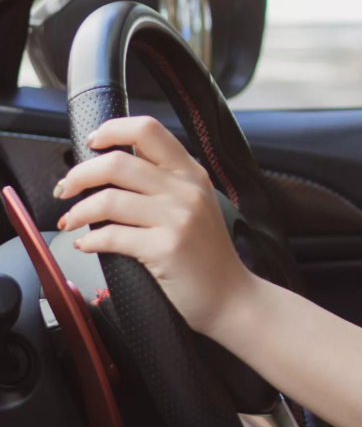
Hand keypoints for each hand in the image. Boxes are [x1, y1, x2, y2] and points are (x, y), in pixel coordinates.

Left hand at [54, 116, 256, 336]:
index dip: (111, 130)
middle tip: (66, 189)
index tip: (91, 143)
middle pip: (117, 163)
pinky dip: (89, 241)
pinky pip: (111, 236)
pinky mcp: (166, 248)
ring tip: (69, 221)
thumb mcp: (195, 205)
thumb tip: (113, 167)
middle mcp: (186, 190)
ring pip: (108, 199)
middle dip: (80, 174)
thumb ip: (164, 183)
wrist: (231, 295)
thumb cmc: (206, 254)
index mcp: (192, 173)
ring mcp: (178, 218)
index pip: (148, 130)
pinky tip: (86, 245)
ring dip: (77, 211)